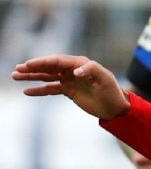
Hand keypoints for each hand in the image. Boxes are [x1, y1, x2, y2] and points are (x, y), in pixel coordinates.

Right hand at [12, 55, 130, 119]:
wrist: (116, 107)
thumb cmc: (112, 91)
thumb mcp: (105, 79)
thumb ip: (92, 70)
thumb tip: (76, 70)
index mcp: (81, 64)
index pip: (58, 61)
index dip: (43, 62)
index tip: (29, 65)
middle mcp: (73, 70)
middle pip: (49, 67)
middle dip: (33, 68)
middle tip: (17, 69)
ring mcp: (69, 80)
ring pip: (47, 77)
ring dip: (32, 76)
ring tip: (15, 76)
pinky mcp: (68, 91)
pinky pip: (51, 89)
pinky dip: (39, 90)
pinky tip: (26, 92)